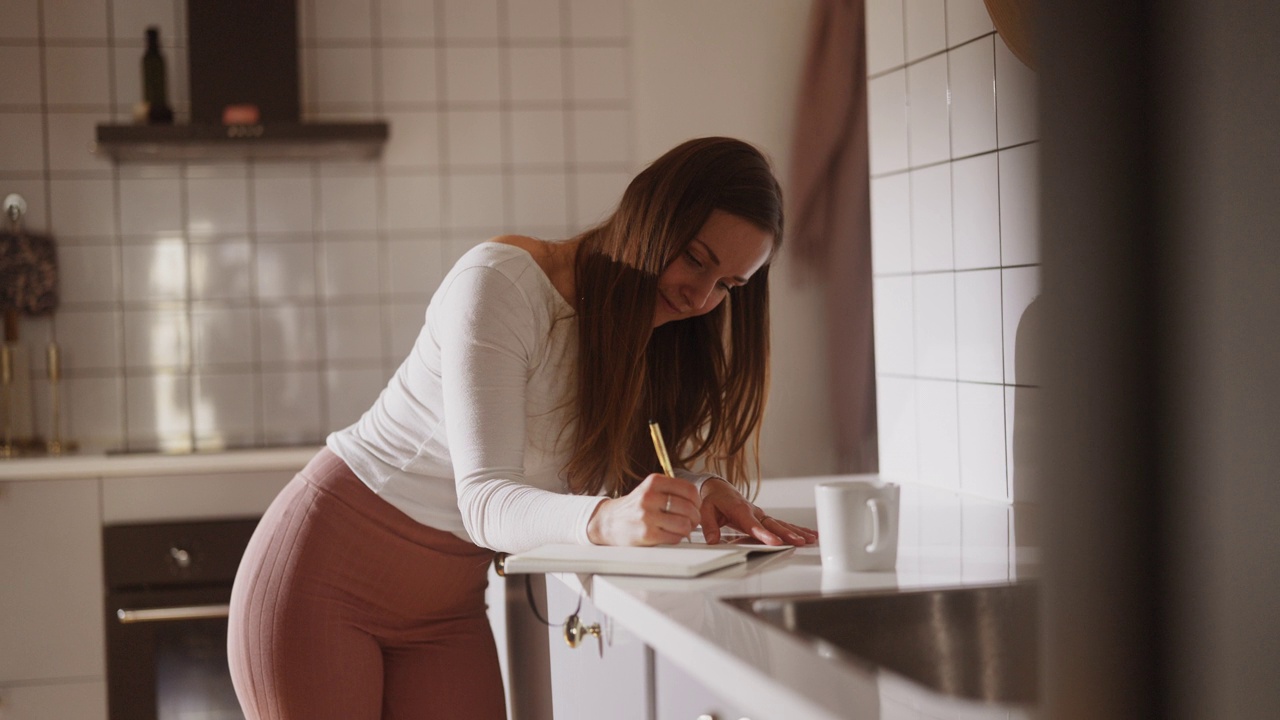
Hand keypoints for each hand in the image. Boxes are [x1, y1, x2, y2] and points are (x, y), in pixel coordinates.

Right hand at [587, 473, 702, 545]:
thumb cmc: (633, 507)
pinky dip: (677, 538)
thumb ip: (670, 489)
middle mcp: (649, 497)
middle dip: (695, 517)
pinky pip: (674, 537)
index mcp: (653, 482)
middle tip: (692, 520)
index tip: (696, 506)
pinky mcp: (646, 534)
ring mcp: (647, 516)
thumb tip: (696, 501)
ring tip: (683, 529)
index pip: (688, 489)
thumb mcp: (648, 489)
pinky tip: (672, 535)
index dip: (697, 500)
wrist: (608, 522)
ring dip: (687, 529)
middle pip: (688, 508)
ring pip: (684, 524)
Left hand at [698, 478, 818, 546]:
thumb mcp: (705, 511)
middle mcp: (754, 511)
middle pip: (772, 524)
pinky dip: (797, 529)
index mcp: (740, 509)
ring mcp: (761, 515)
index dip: (764, 534)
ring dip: (796, 532)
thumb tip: (712, 540)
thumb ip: (709, 526)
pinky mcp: (765, 518)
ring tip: (810, 539)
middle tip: (798, 542)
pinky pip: (782, 524)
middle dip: (786, 534)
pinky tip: (809, 534)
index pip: (753, 524)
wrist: (719, 490)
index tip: (774, 541)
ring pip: (781, 524)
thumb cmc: (714, 501)